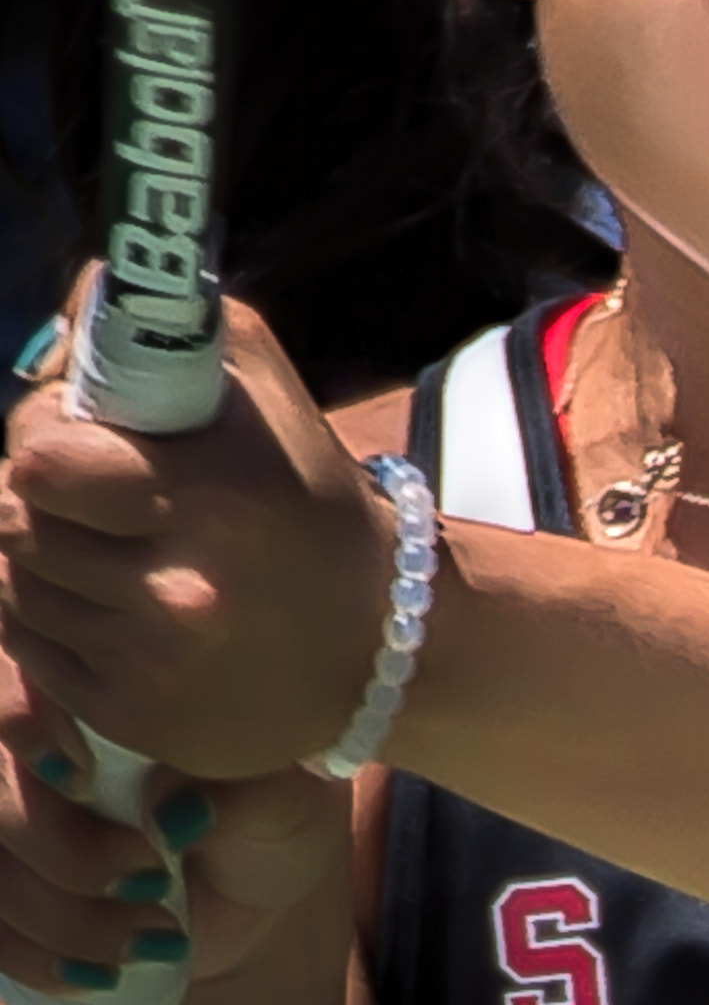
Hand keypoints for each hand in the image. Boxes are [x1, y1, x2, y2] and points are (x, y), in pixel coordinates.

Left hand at [0, 290, 396, 777]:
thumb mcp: (268, 394)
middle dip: (37, 490)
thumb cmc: (310, 498)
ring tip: (104, 539)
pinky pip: (29, 647)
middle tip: (84, 482)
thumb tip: (81, 290)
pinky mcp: (128, 715)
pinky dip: (52, 613)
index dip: (43, 430)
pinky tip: (107, 595)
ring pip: (14, 584)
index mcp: (214, 499)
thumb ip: (171, 331)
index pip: (43, 457)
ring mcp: (148, 663)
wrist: (376, 642)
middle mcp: (177, 590)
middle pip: (16, 520)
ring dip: (40, 551)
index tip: (75, 424)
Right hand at [0, 654, 349, 995]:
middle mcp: (50, 754)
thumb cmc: (273, 816)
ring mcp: (23, 823)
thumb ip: (239, 793)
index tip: (83, 779)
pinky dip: (38, 961)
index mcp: (113, 696)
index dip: (32, 729)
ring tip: (158, 933)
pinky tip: (103, 973)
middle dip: (66, 850)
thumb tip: (169, 811)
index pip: (22, 689)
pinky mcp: (16, 891)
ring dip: (64, 919)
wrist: (256, 891)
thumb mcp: (283, 800)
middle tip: (154, 875)